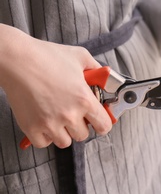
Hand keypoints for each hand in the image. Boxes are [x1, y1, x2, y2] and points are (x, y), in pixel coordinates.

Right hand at [0, 25, 111, 147]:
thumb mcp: (81, 57)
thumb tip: (104, 78)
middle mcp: (69, 115)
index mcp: (84, 99)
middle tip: (75, 113)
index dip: (104, 123)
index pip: (104, 125)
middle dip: (81, 125)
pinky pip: (44, 143)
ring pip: (65, 142)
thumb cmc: (47, 56)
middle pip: (83, 135)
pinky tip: (45, 122)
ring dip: (64, 133)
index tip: (100, 121)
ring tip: (59, 118)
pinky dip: (45, 136)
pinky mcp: (31, 128)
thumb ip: (96, 70)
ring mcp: (49, 124)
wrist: (17, 59)